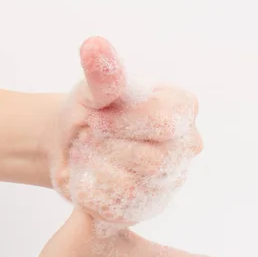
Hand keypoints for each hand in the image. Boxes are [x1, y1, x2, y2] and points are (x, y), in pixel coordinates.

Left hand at [45, 37, 202, 223]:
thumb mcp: (94, 89)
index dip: (122, 123)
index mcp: (182, 109)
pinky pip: (121, 209)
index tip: (94, 118)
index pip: (162, 121)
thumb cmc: (91, 110)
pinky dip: (95, 192)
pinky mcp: (150, 206)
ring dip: (99, 170)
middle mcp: (186, 146)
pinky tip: (87, 176)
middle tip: (89, 138)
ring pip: (136, 187)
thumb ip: (102, 75)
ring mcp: (171, 179)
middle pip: (153, 160)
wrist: (72, 144)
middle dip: (109, 149)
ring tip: (87, 155)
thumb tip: (95, 47)